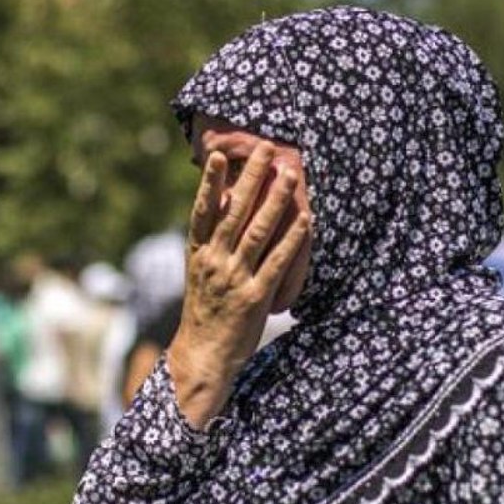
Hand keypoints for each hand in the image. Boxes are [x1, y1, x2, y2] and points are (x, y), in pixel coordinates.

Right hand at [166, 145, 308, 428]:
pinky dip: (292, 240)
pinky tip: (305, 219)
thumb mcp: (200, 273)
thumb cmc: (204, 312)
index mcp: (198, 254)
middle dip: (250, 178)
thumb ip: (210, 242)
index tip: (219, 154)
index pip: (203, 210)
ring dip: (275, 201)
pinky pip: (276, 263)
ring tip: (289, 174)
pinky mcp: (254, 298)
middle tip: (265, 148)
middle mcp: (214, 261)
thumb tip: (220, 207)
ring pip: (257, 232)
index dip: (211, 182)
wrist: (202, 356)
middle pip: (234, 212)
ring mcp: (234, 278)